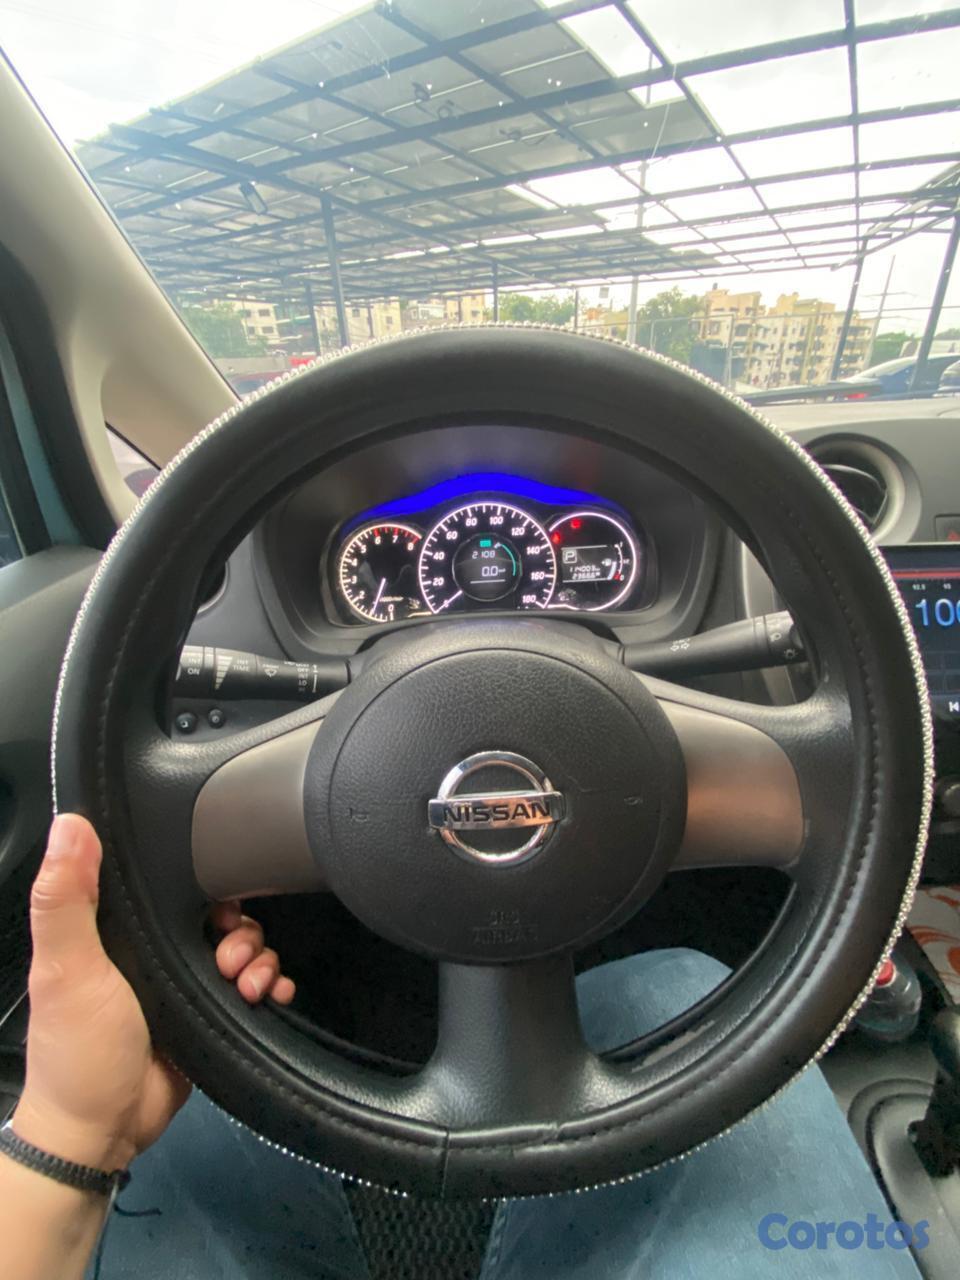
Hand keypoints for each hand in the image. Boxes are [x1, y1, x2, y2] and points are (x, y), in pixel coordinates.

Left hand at [12, 814, 294, 1172]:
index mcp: (118, 928)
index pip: (173, 882)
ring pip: (244, 946)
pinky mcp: (211, 1013)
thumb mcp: (67, 969)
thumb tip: (71, 823)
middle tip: (229, 957)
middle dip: (241, 928)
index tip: (220, 898)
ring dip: (259, 959)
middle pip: (219, 912)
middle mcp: (155, 948)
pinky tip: (270, 995)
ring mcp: (186, 981)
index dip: (204, 880)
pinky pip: (256, 985)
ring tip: (246, 985)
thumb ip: (67, 899)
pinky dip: (273, 984)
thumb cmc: (78, 1051)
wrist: (102, 1132)